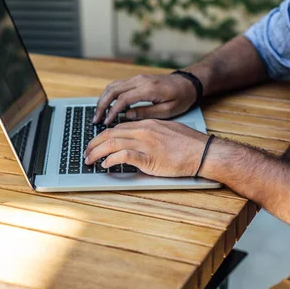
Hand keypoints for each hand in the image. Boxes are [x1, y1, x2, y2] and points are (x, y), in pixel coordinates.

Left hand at [84, 119, 209, 176]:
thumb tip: (136, 142)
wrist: (203, 152)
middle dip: (94, 144)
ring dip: (97, 153)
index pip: (117, 128)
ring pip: (113, 143)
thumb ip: (150, 134)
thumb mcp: (166, 131)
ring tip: (89, 160)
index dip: (102, 137)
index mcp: (147, 124)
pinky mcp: (149, 158)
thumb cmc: (188, 144)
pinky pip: (124, 156)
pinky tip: (105, 165)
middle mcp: (144, 131)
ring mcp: (146, 143)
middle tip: (86, 153)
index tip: (94, 144)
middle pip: (110, 134)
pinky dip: (111, 159)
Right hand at [92, 74, 196, 124]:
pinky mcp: (137, 79)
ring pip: (113, 86)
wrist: (189, 82)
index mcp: (148, 88)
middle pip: (113, 90)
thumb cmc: (181, 97)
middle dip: (102, 105)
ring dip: (103, 99)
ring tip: (98, 114)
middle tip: (96, 119)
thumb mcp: (168, 110)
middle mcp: (140, 80)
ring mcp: (138, 77)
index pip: (123, 99)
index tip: (106, 122)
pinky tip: (107, 105)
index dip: (112, 111)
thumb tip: (126, 116)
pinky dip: (109, 94)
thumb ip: (146, 113)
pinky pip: (118, 84)